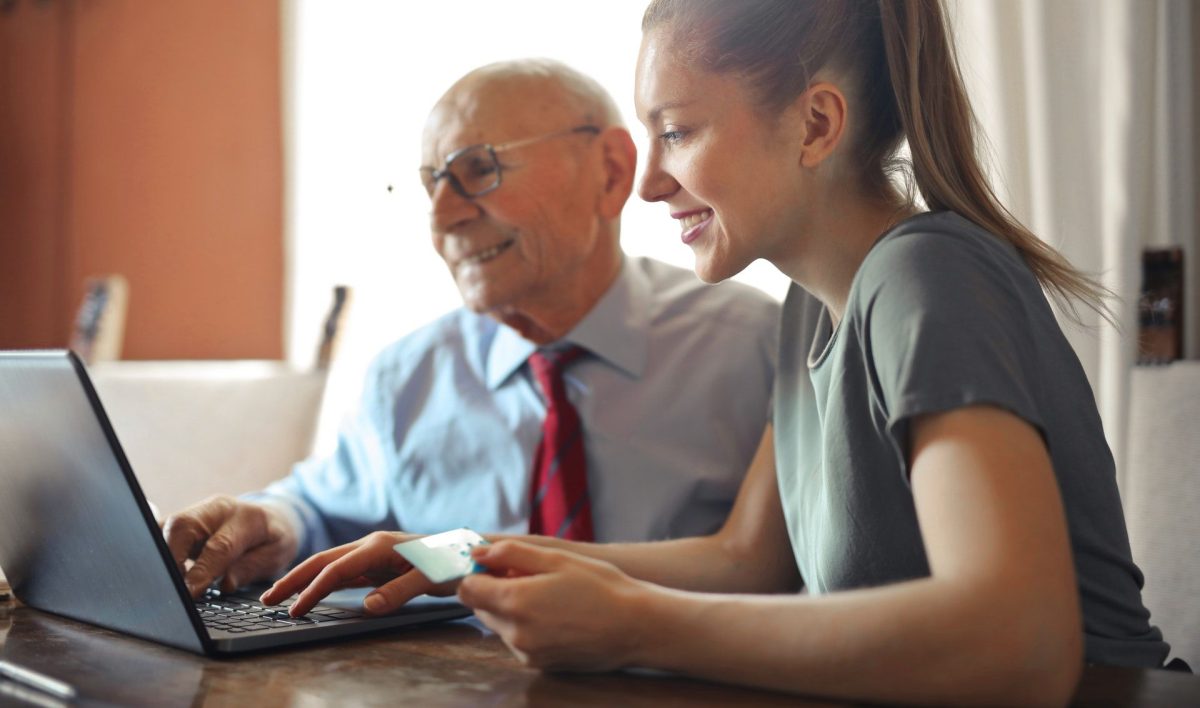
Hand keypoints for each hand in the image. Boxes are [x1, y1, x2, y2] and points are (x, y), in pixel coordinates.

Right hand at [162, 495, 298, 597]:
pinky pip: (160, 531)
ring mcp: (197, 512)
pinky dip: (156, 551)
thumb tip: (226, 584)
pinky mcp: (182, 521)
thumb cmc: (272, 539)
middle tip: (172, 588)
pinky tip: (158, 571)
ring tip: (164, 583)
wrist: (270, 517)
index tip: (190, 592)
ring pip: (166, 527)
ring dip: (160, 555)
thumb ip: (251, 568)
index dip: (202, 570)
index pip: (219, 545)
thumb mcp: (276, 556)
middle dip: (171, 558)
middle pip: (183, 526)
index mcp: (247, 517)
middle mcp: (217, 509)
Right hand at [260, 531, 456, 616]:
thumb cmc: (452, 562)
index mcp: (379, 546)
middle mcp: (371, 546)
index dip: (313, 590)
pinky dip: (323, 582)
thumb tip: (367, 607)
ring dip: (304, 580)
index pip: (337, 569)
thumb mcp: (430, 579)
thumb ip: (399, 592)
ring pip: (330, 565)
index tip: (295, 610)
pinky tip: (312, 592)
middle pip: (323, 561)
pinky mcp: (377, 563)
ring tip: (280, 597)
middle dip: (294, 579)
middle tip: (266, 599)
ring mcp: (373, 554)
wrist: (469, 552)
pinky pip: (344, 573)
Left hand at [458, 540, 651, 671]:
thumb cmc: (601, 588)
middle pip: (481, 607)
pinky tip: (555, 615)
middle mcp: (514, 633)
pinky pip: (517, 640)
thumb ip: (510, 553)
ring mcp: (526, 652)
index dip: (478, 573)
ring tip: (548, 596)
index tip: (497, 565)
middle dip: (495, 590)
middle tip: (529, 577)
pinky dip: (526, 626)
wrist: (635, 627)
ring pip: (499, 625)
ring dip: (511, 609)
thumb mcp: (556, 559)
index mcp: (515, 602)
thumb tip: (478, 553)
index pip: (467, 589)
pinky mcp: (538, 664)